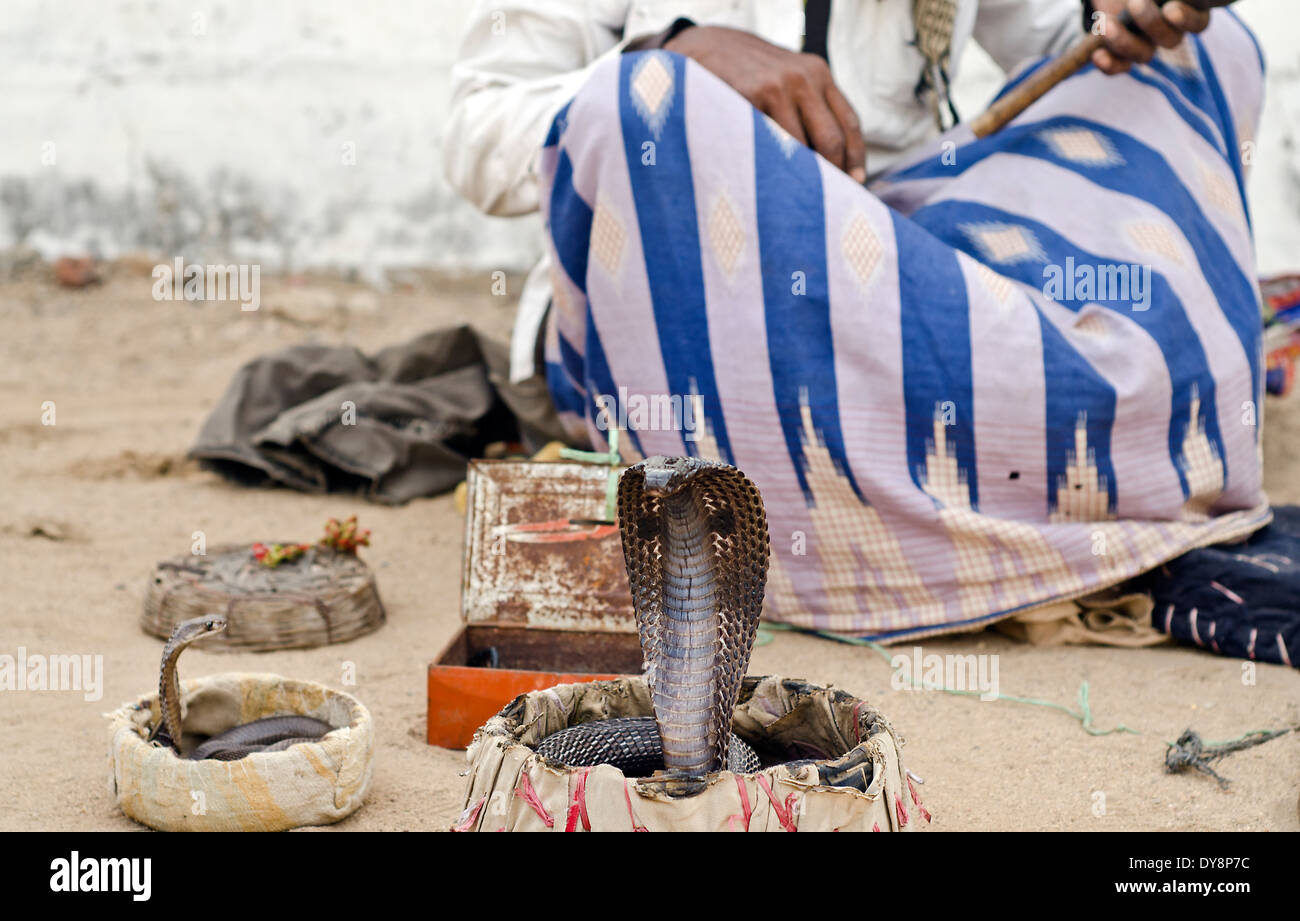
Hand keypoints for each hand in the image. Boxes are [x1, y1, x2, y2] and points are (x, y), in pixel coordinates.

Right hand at [664, 25, 866, 181]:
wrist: (711, 48)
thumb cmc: (755, 77)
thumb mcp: (791, 80)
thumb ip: (813, 110)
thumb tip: (840, 167)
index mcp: (819, 73)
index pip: (849, 123)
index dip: (855, 158)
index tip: (855, 184)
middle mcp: (803, 78)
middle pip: (830, 140)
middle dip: (831, 174)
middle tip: (827, 199)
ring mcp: (775, 88)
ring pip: (797, 148)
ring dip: (798, 177)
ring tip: (795, 196)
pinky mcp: (748, 98)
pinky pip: (768, 145)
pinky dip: (771, 167)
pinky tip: (769, 181)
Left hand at [1088, 0, 1212, 74]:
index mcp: (1188, 7)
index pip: (1198, 21)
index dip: (1187, 18)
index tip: (1170, 8)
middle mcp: (1170, 29)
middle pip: (1171, 39)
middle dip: (1152, 23)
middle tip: (1136, 3)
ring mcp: (1147, 43)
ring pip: (1144, 55)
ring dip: (1124, 41)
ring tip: (1105, 23)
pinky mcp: (1122, 53)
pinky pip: (1120, 67)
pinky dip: (1109, 64)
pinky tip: (1097, 54)